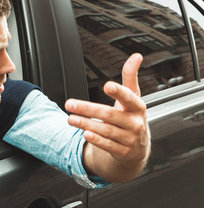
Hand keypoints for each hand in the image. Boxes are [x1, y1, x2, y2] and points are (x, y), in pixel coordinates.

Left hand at [64, 53, 149, 181]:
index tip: (107, 85)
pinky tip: (85, 133)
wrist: (138, 147)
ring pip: (106, 130)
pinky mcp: (122, 152)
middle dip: (88, 109)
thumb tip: (136, 55)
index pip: (129, 98)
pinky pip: (108, 145)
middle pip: (109, 115)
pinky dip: (96, 140)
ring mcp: (129, 139)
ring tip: (70, 119)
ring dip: (86, 124)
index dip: (119, 92)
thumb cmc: (131, 117)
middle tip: (69, 104)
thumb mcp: (133, 98)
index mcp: (137, 107)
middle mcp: (135, 123)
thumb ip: (130, 77)